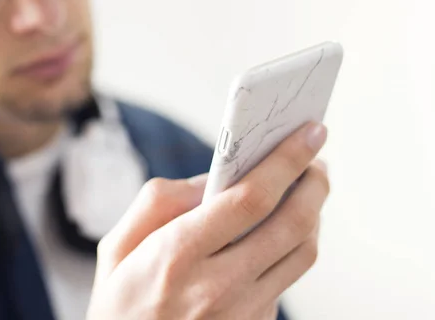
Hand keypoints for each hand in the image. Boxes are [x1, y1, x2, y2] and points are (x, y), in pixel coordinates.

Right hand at [87, 122, 328, 319]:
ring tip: (306, 191)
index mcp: (178, 256)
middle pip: (292, 225)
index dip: (287, 160)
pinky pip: (289, 279)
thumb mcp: (117, 248)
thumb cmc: (120, 305)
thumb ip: (158, 203)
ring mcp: (243, 313)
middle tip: (317, 162)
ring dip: (314, 215)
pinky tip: (283, 231)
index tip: (309, 133)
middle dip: (315, 184)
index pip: (250, 198)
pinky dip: (294, 247)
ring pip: (302, 254)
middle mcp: (218, 287)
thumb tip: (207, 179)